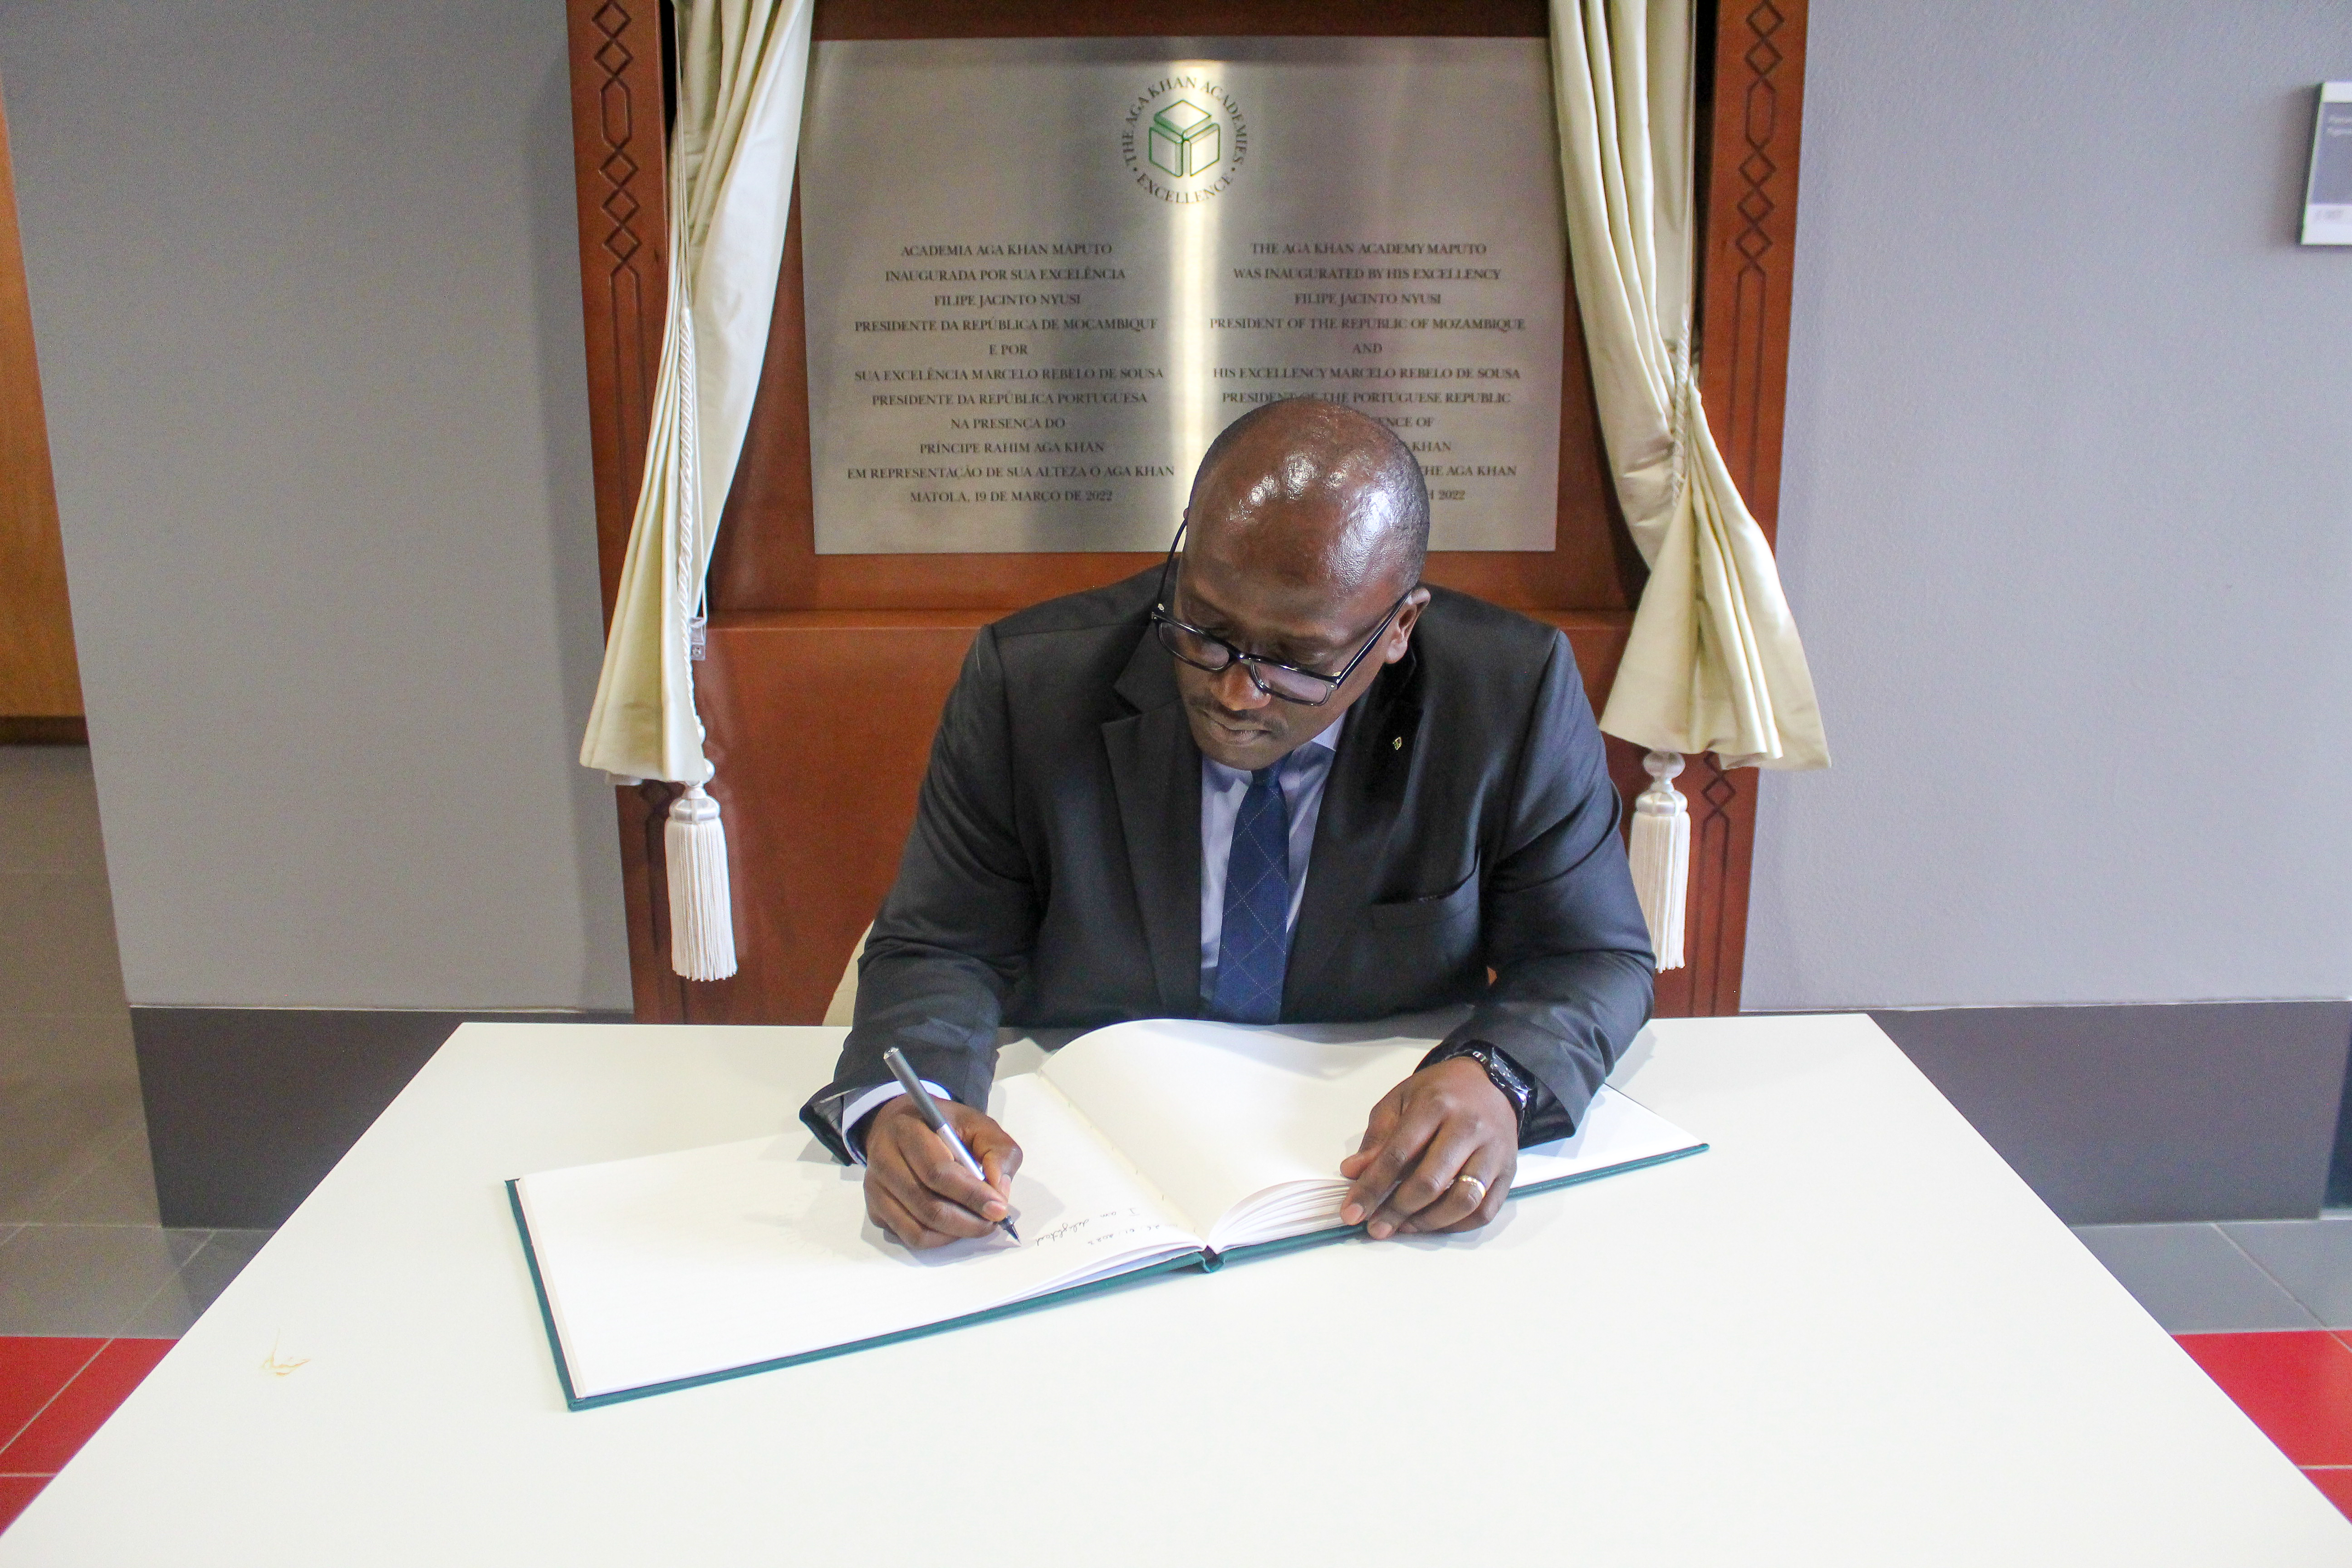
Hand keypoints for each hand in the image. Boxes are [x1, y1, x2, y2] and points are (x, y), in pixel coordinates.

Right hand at [862, 1096, 1021, 1248]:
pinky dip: (938, 1239)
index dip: (971, 1194)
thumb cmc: (944, 1126)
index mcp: (907, 1130)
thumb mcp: (978, 1124)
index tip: (999, 1208)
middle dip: (968, 1221)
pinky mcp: (875, 1210)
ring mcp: (875, 1188)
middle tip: (993, 1222)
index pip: (938, 1172)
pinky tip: (954, 1226)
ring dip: (955, 1233)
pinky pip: (909, 1237)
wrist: (902, 1125)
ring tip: (977, 1223)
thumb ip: (997, 1151)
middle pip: (928, 1206)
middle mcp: (883, 1160)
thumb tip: (999, 1191)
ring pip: (918, 1228)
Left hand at [1337, 1058, 1515, 1238]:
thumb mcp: (1400, 1101)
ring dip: (1428, 1222)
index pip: (1398, 1154)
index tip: (1351, 1212)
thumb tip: (1353, 1172)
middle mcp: (1469, 1127)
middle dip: (1397, 1211)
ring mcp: (1493, 1151)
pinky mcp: (1509, 1170)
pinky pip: (1485, 1210)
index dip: (1372, 1187)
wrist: (1489, 1081)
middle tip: (1376, 1227)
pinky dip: (1458, 1225)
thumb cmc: (1439, 1093)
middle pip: (1431, 1181)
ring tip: (1403, 1227)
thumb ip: (1377, 1137)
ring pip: (1463, 1201)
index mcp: (1436, 1105)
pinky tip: (1434, 1224)